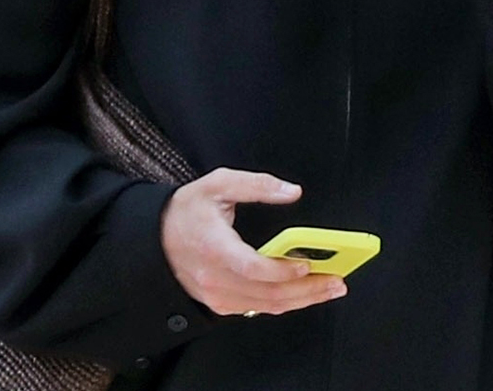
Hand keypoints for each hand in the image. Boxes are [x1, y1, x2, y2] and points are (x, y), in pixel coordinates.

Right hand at [160, 168, 347, 316]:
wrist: (155, 238)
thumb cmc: (187, 211)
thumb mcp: (218, 184)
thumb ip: (257, 185)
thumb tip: (292, 191)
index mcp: (214, 247)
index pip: (251, 267)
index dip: (281, 269)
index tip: (306, 264)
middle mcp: (215, 278)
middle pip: (267, 293)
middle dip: (307, 289)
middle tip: (337, 281)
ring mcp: (217, 294)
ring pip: (266, 306)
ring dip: (302, 300)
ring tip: (330, 289)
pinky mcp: (220, 303)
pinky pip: (257, 308)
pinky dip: (284, 303)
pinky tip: (304, 294)